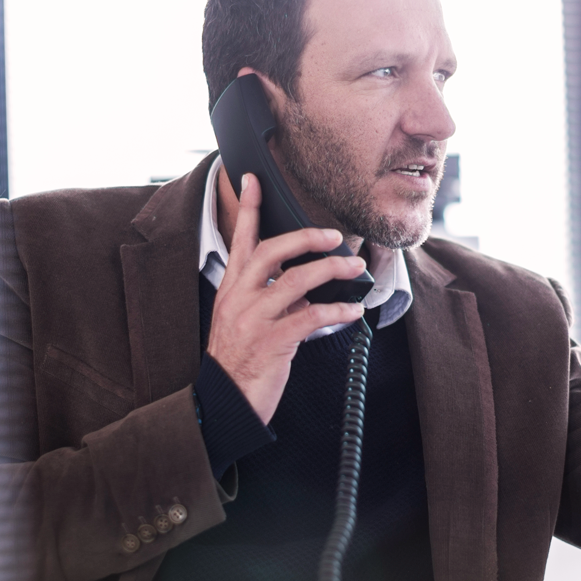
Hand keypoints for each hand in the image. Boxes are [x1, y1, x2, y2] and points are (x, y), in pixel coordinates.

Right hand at [206, 174, 365, 423]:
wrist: (226, 401)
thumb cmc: (239, 360)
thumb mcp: (244, 319)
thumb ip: (270, 296)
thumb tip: (305, 283)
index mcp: (232, 288)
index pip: (241, 240)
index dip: (250, 208)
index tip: (254, 179)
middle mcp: (239, 297)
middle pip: (273, 251)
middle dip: (307, 237)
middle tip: (333, 235)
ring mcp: (254, 319)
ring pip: (297, 280)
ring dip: (332, 270)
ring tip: (354, 267)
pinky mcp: (273, 342)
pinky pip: (311, 316)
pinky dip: (338, 310)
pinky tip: (353, 310)